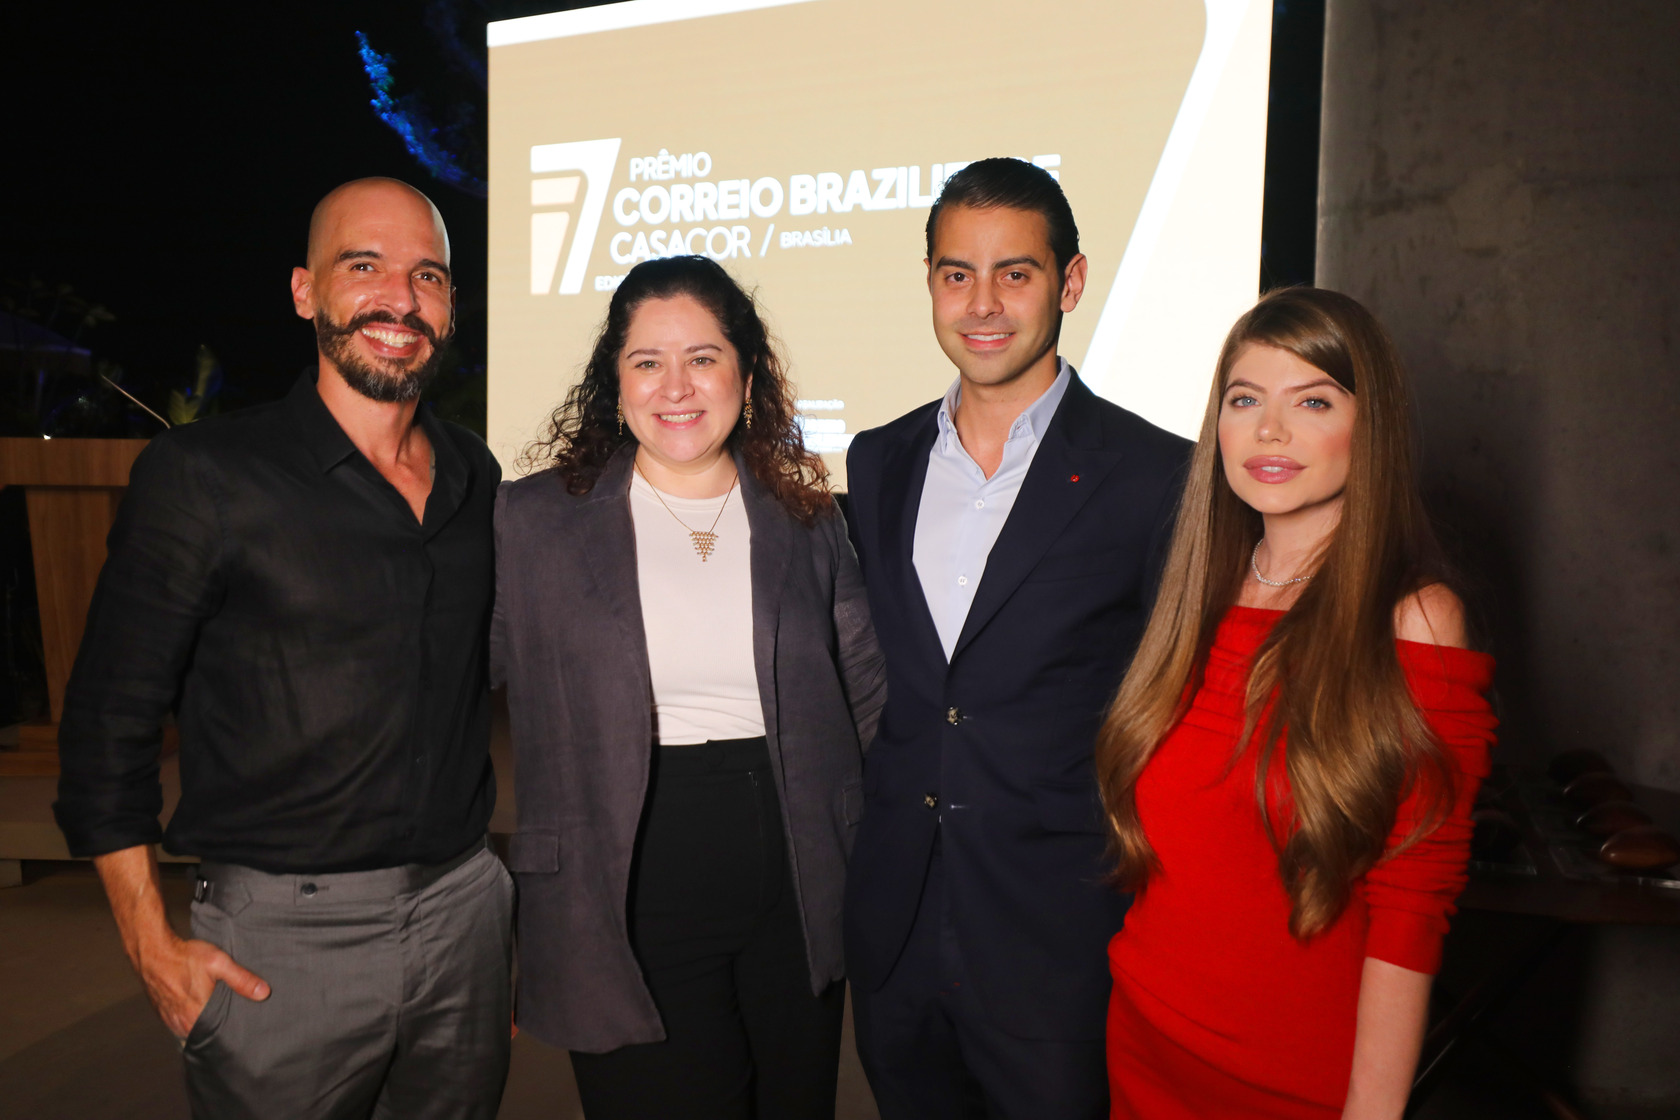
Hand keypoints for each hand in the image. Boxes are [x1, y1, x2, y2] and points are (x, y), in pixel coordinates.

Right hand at [137, 930, 268, 1038]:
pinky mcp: (162, 1013)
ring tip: (217, 1018)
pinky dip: (189, 1021)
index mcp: (196, 1015)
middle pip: (204, 1036)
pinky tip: (198, 1011)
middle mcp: (181, 1023)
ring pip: (190, 1031)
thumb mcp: (219, 963)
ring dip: (201, 1027)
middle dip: (217, 1032)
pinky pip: (179, 1025)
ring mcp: (169, 1020)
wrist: (153, 951)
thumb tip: (264, 993)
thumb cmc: (185, 956)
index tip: (240, 1034)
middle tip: (232, 1024)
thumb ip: (242, 979)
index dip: (228, 1037)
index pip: (216, 1038)